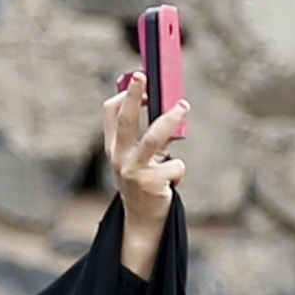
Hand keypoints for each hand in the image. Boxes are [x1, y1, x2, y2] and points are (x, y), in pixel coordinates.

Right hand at [103, 74, 187, 276]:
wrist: (141, 220)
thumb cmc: (143, 182)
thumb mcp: (139, 158)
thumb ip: (147, 136)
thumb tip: (169, 107)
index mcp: (113, 147)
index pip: (110, 112)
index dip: (125, 94)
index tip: (141, 81)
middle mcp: (118, 157)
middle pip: (125, 119)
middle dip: (133, 94)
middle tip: (143, 74)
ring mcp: (133, 170)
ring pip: (154, 137)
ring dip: (171, 119)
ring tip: (184, 106)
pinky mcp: (151, 183)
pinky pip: (176, 165)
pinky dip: (178, 171)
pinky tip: (172, 182)